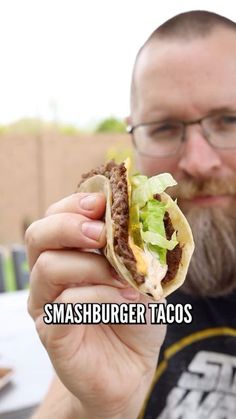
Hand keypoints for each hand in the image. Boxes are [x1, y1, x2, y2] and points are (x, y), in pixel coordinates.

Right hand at [26, 192, 165, 418]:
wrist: (132, 367)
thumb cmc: (134, 316)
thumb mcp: (142, 273)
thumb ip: (135, 246)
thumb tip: (137, 214)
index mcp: (69, 253)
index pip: (56, 216)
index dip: (76, 203)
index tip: (104, 202)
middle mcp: (50, 274)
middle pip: (38, 234)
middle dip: (70, 225)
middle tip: (102, 232)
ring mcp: (46, 302)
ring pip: (48, 266)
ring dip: (91, 265)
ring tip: (124, 277)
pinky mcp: (51, 330)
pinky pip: (65, 303)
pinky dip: (99, 297)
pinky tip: (124, 301)